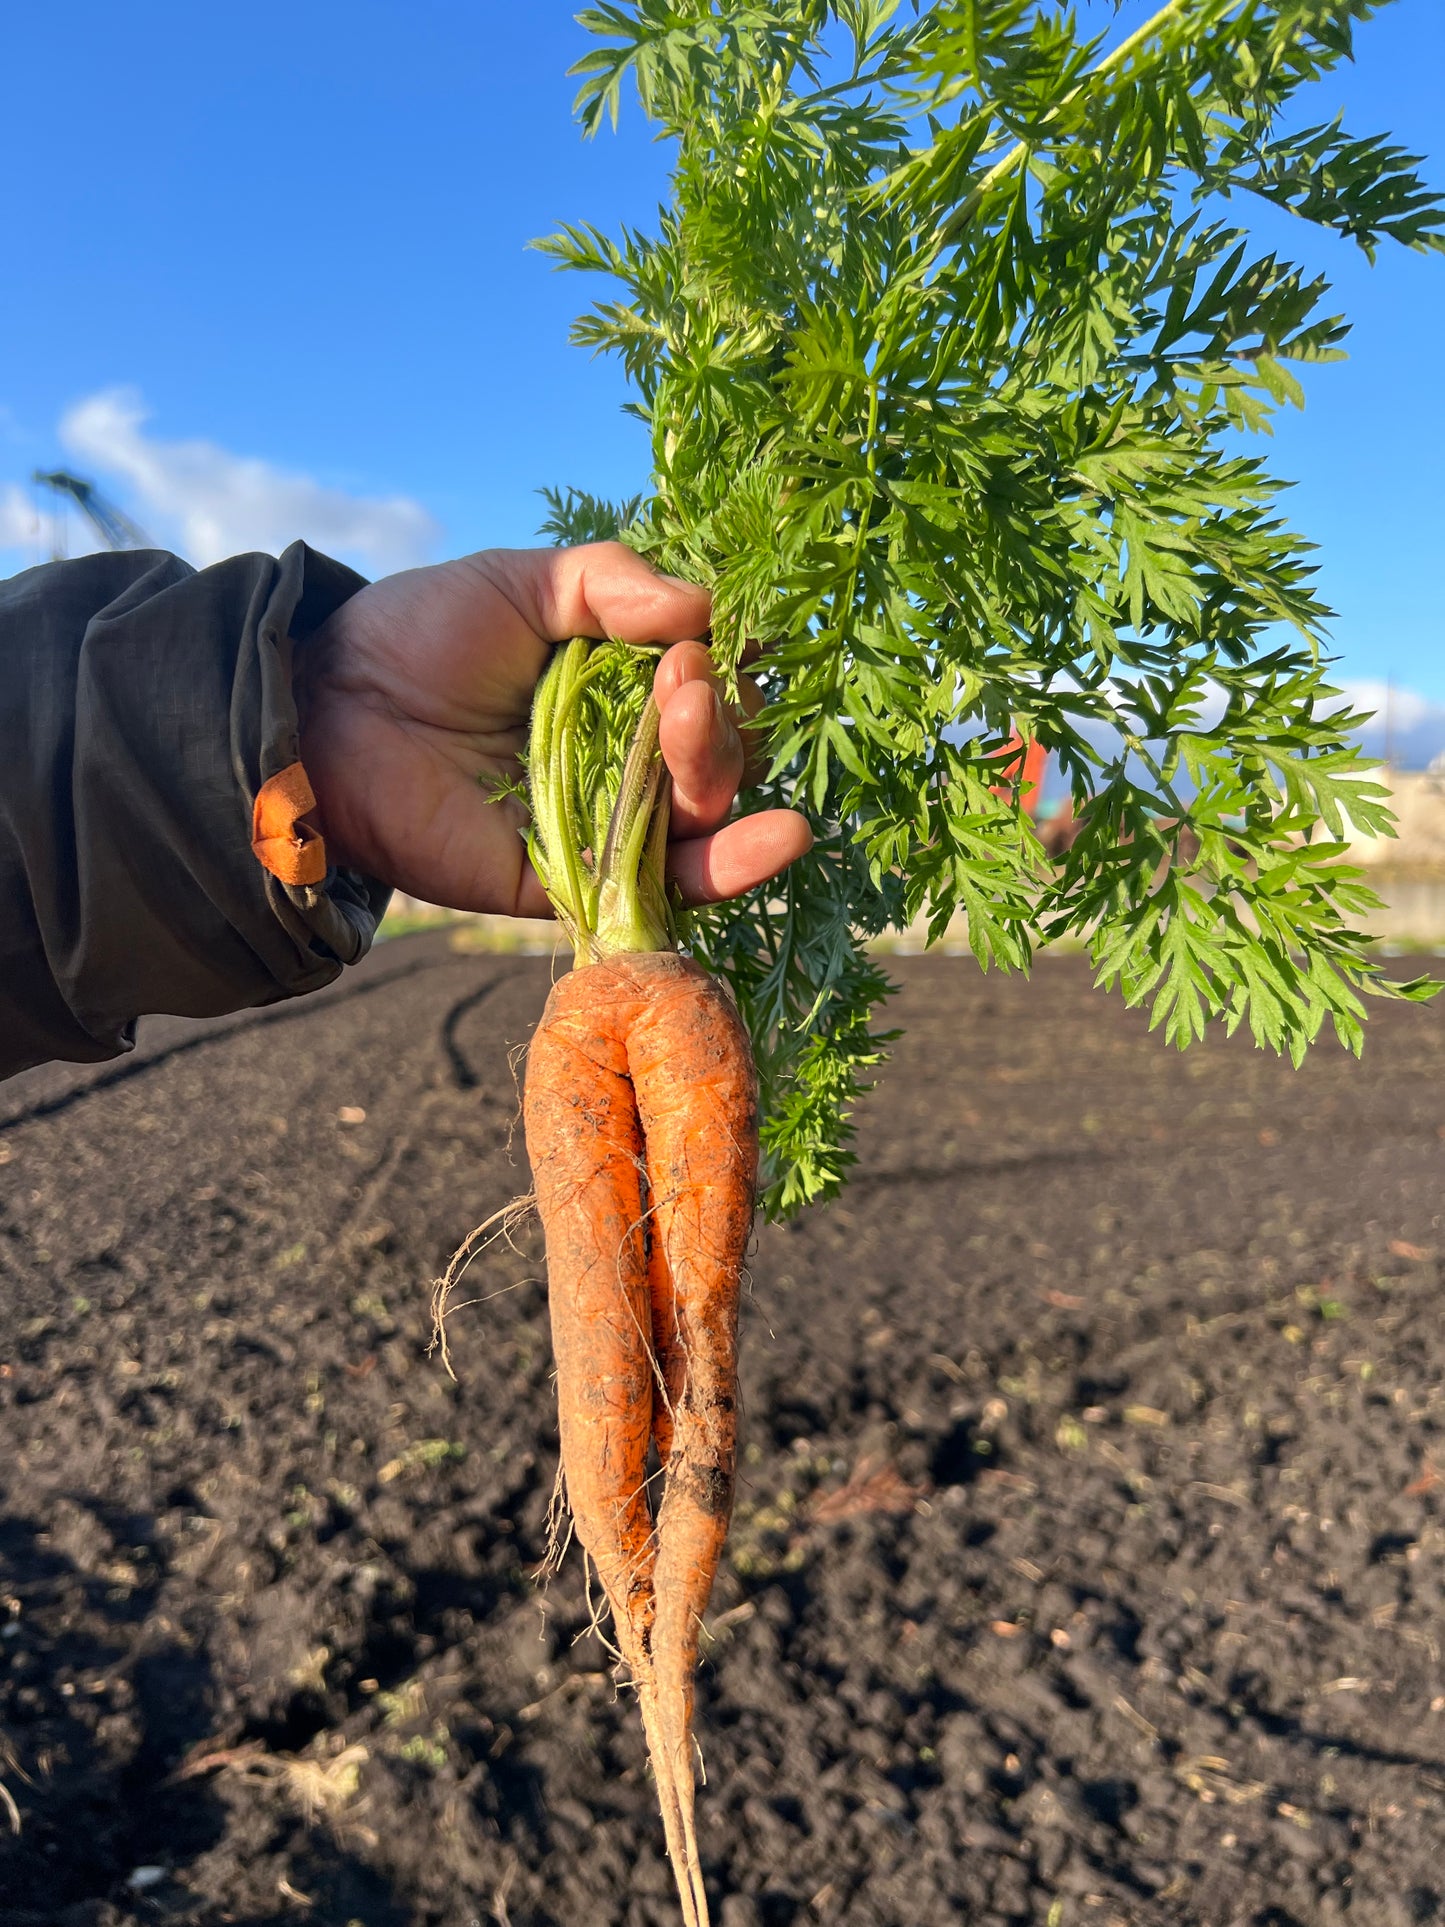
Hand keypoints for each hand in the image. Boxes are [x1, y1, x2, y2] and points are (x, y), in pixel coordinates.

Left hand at [297, 543, 811, 915]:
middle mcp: (625, 759)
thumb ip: (610, 582)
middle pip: (719, 752)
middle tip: (678, 685)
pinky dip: (734, 868)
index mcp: (619, 687)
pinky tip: (781, 838)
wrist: (325, 713)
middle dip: (714, 719)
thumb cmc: (415, 637)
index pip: (711, 682)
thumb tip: (704, 608)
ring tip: (691, 723)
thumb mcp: (518, 582)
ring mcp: (606, 822)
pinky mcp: (579, 882)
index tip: (701, 640)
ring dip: (719, 770)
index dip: (724, 665)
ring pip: (708, 813)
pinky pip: (672, 886)